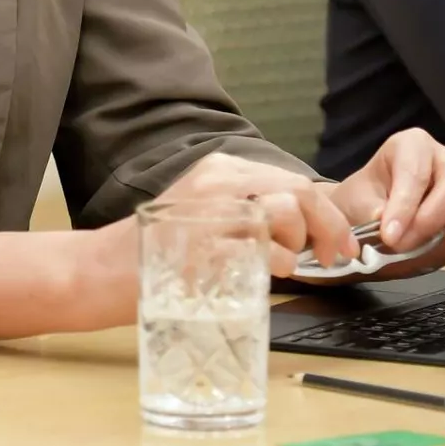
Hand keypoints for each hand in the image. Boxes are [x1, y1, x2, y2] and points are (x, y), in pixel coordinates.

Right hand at [153, 151, 360, 276]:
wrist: (103, 268)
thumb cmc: (157, 250)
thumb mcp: (204, 213)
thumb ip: (247, 211)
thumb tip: (303, 229)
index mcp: (218, 170)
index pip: (293, 181)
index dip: (329, 216)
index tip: (341, 244)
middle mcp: (217, 182)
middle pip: (298, 194)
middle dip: (328, 229)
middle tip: (332, 258)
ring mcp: (210, 212)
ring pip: (284, 216)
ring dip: (294, 247)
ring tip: (278, 264)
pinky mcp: (205, 245)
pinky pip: (264, 253)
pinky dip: (274, 268)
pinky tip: (257, 275)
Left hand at [328, 127, 444, 271]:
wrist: (372, 218)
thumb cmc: (365, 202)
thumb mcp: (357, 204)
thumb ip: (372, 213)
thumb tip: (391, 226)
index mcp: (410, 145)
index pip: (414, 171)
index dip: (404, 205)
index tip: (390, 235)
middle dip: (433, 215)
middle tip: (408, 244)